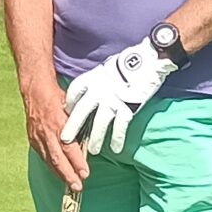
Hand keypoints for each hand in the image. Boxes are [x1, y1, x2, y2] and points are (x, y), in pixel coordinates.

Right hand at [23, 84, 89, 188]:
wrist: (36, 90)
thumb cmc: (57, 97)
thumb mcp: (72, 107)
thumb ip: (79, 124)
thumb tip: (89, 141)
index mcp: (58, 123)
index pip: (69, 148)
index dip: (77, 162)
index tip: (85, 173)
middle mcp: (47, 133)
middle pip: (58, 159)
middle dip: (68, 175)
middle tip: (78, 187)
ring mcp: (38, 137)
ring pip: (49, 160)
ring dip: (60, 174)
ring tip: (70, 185)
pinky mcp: (33, 139)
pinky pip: (43, 156)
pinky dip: (51, 166)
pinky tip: (58, 173)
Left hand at [60, 36, 173, 155]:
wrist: (147, 60)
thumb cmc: (126, 64)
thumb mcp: (104, 69)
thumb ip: (95, 82)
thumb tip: (88, 93)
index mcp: (91, 78)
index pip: (73, 93)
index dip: (68, 104)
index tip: (67, 113)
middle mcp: (98, 91)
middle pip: (81, 112)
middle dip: (72, 127)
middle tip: (65, 141)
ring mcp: (112, 100)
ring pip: (99, 124)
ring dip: (95, 139)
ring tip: (92, 151)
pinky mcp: (127, 107)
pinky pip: (120, 127)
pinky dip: (117, 139)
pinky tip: (115, 149)